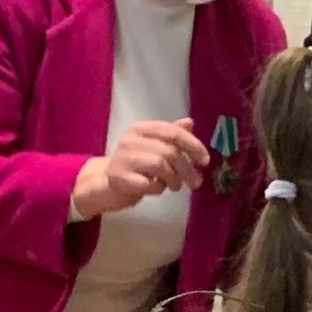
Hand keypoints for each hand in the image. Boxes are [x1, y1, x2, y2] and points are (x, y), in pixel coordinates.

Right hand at [73, 119, 207, 220]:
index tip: (205, 161)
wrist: (106, 184)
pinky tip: (155, 189)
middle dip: (187, 168)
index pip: (173, 132)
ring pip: (160, 165)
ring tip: (174, 186)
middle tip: (195, 182)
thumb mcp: (154, 147)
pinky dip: (157, 189)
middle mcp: (130, 139)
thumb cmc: (136, 165)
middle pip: (169, 151)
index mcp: (141, 128)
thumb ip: (171, 135)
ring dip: (174, 179)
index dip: (193, 145)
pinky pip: (148, 184)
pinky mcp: (119, 177)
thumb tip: (189, 123)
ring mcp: (123, 158)